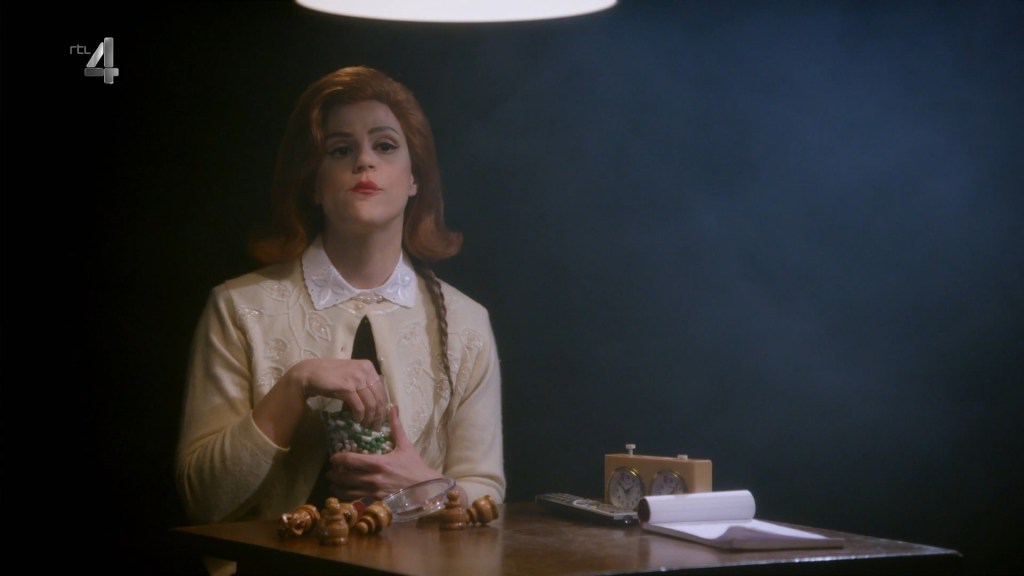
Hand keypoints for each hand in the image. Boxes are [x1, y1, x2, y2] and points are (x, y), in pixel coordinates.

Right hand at [293, 357, 388, 426]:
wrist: (310, 373)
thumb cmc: (330, 377)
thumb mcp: (351, 377)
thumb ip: (364, 385)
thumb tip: (376, 404)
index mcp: (368, 367)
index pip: (382, 390)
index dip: (383, 407)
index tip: (380, 419)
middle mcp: (365, 371)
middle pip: (379, 398)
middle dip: (378, 415)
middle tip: (374, 426)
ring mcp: (356, 378)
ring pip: (371, 404)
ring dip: (369, 418)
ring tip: (365, 424)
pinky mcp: (347, 387)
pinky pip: (359, 406)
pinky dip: (360, 416)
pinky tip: (356, 420)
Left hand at [324, 405, 446, 500]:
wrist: (425, 489)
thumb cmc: (415, 466)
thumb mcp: (405, 445)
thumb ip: (396, 426)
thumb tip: (393, 407)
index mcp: (378, 463)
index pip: (351, 460)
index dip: (338, 459)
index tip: (333, 458)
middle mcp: (373, 479)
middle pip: (345, 478)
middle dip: (334, 476)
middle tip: (329, 473)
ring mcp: (374, 492)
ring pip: (348, 492)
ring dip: (338, 489)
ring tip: (333, 486)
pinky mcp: (377, 502)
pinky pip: (357, 501)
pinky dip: (348, 498)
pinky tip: (346, 496)